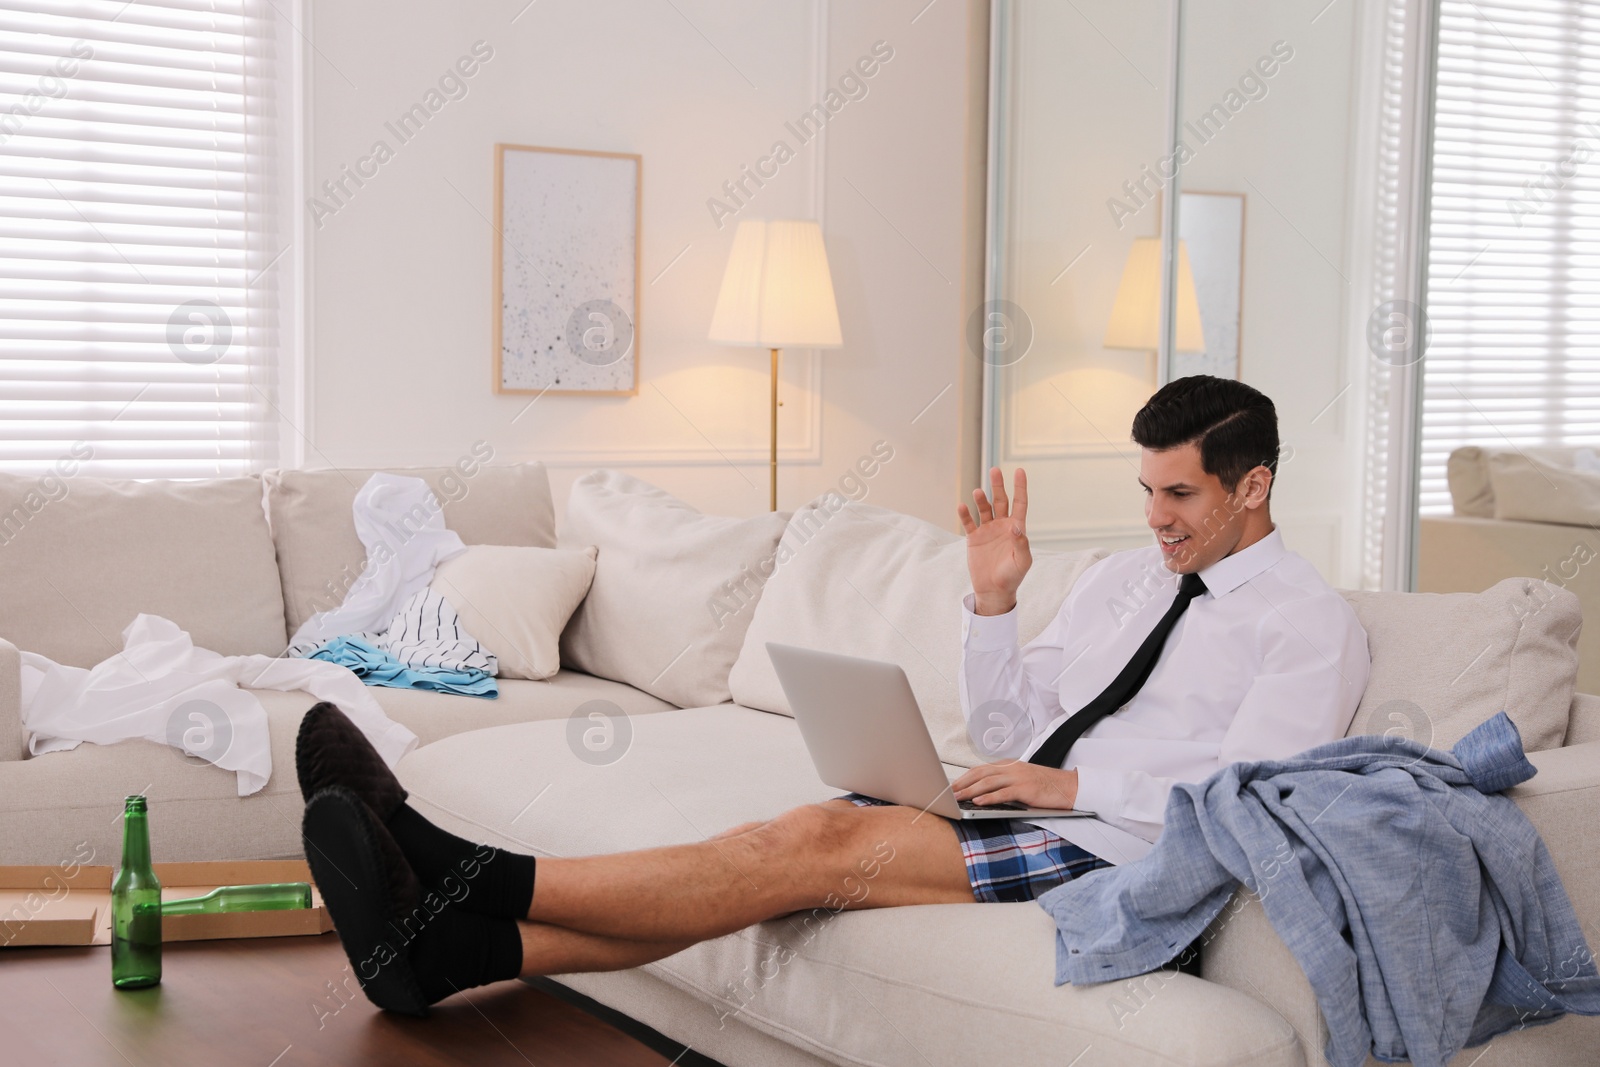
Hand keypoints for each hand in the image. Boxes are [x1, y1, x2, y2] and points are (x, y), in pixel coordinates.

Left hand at [952, 761, 1076, 809]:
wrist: (1070, 787)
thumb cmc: (1046, 786)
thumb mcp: (1022, 780)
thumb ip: (1004, 783)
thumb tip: (983, 794)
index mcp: (1009, 765)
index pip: (981, 769)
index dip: (964, 777)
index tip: (952, 786)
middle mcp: (1011, 768)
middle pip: (980, 773)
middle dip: (962, 783)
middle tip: (948, 792)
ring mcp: (1018, 777)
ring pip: (988, 782)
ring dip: (970, 791)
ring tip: (957, 798)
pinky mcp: (1025, 789)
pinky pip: (1003, 793)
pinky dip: (988, 798)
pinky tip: (978, 802)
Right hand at [957, 467, 1031, 615]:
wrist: (994, 590)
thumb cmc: (1012, 576)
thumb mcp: (1022, 562)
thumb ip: (1021, 545)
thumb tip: (1017, 528)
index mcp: (1016, 528)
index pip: (1020, 503)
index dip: (1020, 487)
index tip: (1020, 470)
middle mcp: (1002, 525)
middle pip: (1000, 500)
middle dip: (997, 486)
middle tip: (994, 470)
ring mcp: (987, 530)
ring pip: (984, 509)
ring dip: (980, 499)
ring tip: (977, 492)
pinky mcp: (974, 538)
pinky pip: (969, 523)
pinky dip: (965, 514)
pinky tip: (962, 506)